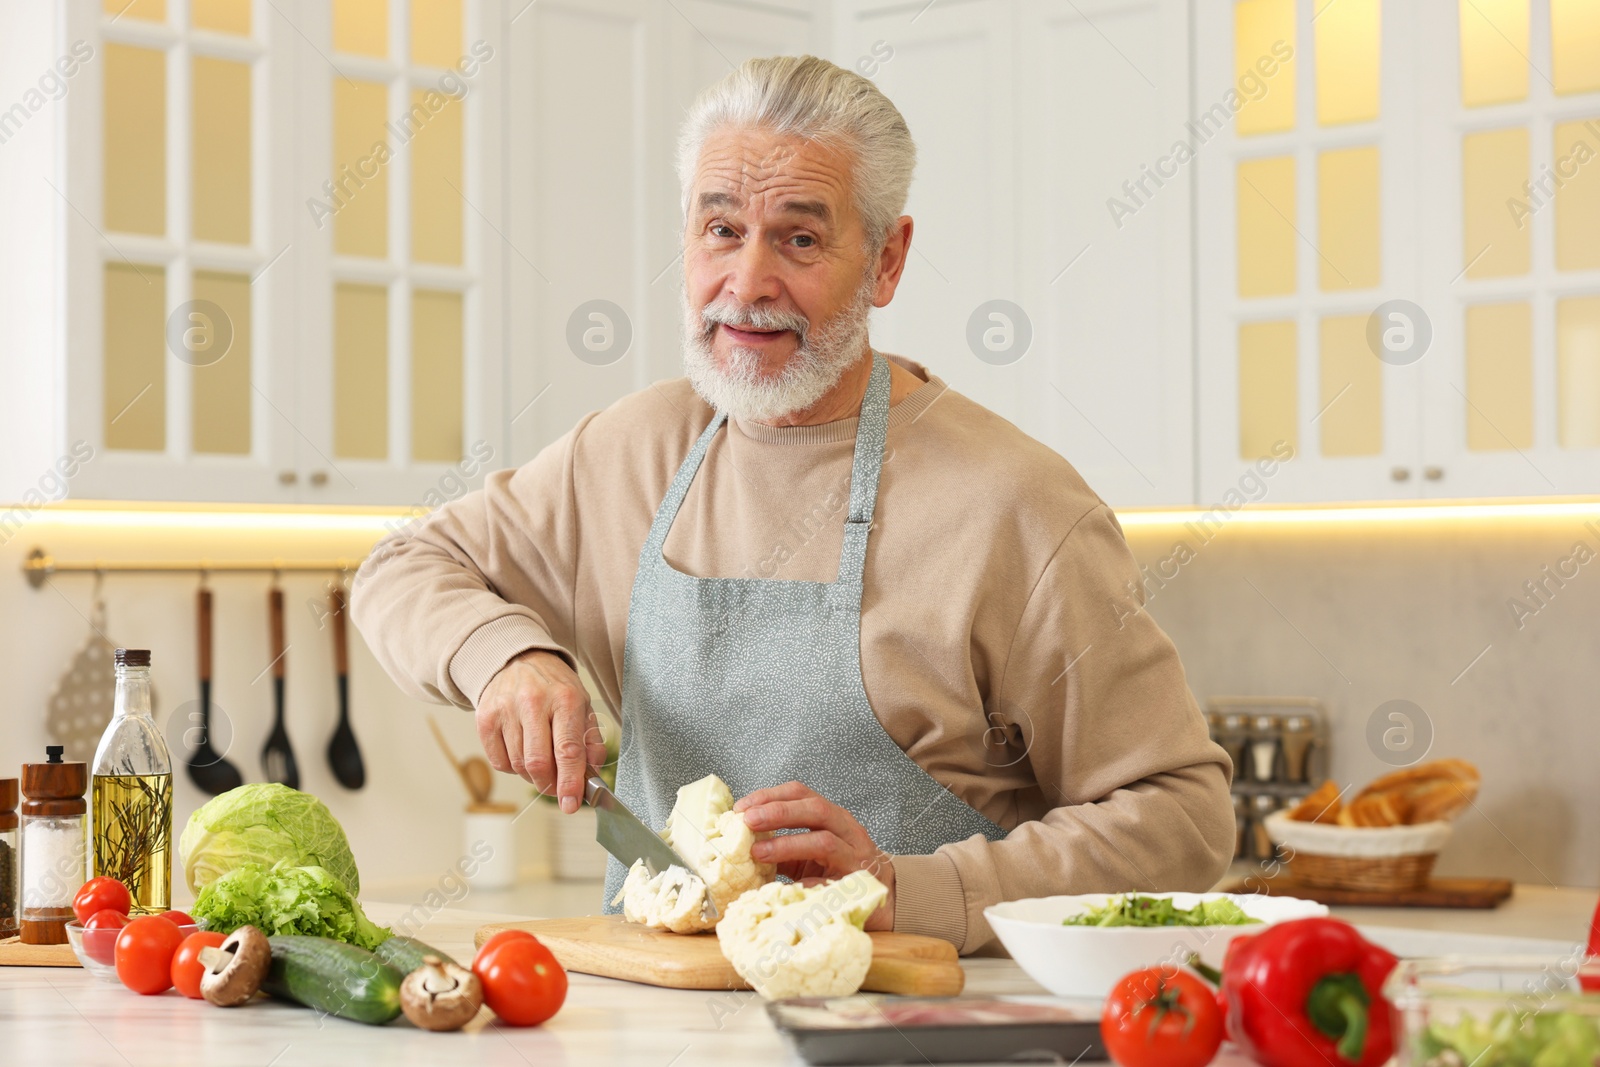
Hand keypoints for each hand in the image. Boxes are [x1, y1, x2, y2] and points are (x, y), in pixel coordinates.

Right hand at [474, 650, 606, 812]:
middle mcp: (533, 702)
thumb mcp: (582, 705)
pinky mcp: (485, 719)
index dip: (570, 783)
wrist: (517, 659)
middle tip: (557, 789)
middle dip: (549, 785)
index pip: (568, 751)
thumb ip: (591, 743)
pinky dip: (512, 767)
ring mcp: (505, 710)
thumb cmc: (554, 687)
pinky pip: (499, 762)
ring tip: (541, 760)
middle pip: (538, 763)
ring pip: (518, 766)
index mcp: (565, 699)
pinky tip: (521, 750)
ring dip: (532, 776)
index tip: (571, 804)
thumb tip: (591, 779)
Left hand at [734, 781, 896, 930]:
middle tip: (747, 821)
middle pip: (815, 810)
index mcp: (832, 816)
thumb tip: (741, 842)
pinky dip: (808, 883)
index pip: (801, 794)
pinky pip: (831, 881)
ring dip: (788, 844)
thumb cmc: (841, 870)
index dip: (770, 796)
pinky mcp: (859, 884)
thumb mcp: (810, 852)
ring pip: (824, 842)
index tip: (742, 807)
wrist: (887, 898)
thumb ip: (783, 845)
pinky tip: (787, 888)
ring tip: (758, 852)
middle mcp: (847, 830)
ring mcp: (855, 857)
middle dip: (778, 812)